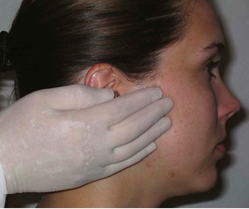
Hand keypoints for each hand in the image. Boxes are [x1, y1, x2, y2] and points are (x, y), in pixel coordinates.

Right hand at [0, 85, 172, 193]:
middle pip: (134, 126)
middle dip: (154, 113)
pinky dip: (140, 154)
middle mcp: (97, 145)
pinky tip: (151, 147)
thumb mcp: (46, 99)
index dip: (143, 99)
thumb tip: (108, 95)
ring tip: (167, 123)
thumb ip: (81, 94)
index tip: (157, 92)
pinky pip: (123, 164)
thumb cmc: (22, 126)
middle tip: (169, 104)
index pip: (124, 108)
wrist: (6, 162)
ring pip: (134, 146)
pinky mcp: (92, 174)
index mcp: (86, 123)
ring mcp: (96, 162)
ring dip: (153, 133)